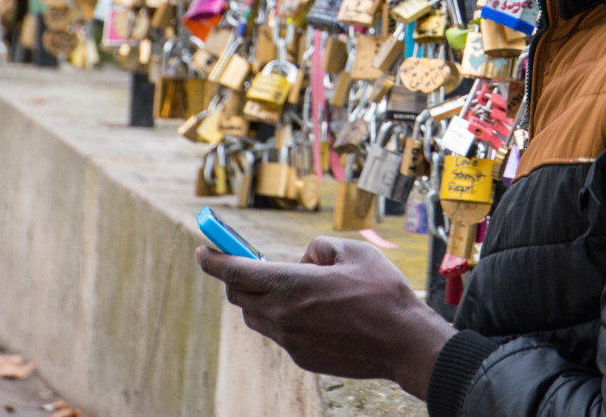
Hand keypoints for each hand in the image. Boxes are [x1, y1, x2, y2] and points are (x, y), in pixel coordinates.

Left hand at [196, 235, 455, 398]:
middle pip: (239, 296)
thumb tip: (304, 258)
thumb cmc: (383, 293)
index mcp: (292, 285)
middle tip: (249, 262)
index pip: (235, 271)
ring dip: (260, 298)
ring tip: (291, 285)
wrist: (403, 342)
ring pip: (257, 316)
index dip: (214, 259)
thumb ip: (319, 247)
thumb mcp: (354, 252)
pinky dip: (283, 316)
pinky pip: (280, 332)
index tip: (203, 250)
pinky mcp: (302, 357)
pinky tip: (313, 310)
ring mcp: (291, 340)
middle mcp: (283, 315)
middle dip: (237, 277)